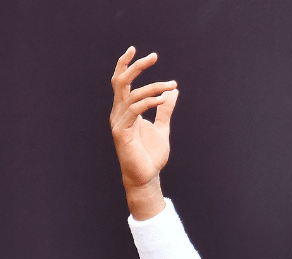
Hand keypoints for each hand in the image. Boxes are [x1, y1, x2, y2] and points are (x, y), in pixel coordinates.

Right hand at [109, 47, 178, 215]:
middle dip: (136, 67)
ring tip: (171, 85)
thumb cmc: (151, 154)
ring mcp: (118, 122)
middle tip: (154, 56)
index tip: (137, 51)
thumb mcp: (162, 127)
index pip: (121, 82)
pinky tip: (162, 99)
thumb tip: (173, 91)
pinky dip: (149, 102)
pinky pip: (135, 111)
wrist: (147, 176)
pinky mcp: (122, 132)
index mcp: (125, 109)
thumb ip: (165, 109)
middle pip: (121, 81)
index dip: (126, 65)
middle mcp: (118, 113)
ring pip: (132, 95)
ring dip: (153, 87)